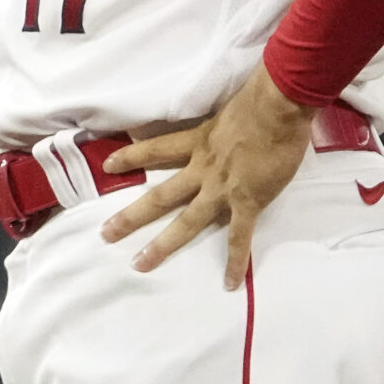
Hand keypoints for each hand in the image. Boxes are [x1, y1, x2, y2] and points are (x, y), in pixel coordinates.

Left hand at [100, 65, 315, 288]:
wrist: (278, 108)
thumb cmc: (259, 101)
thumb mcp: (228, 111)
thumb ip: (221, 124)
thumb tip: (228, 124)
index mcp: (197, 142)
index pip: (155, 149)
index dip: (131, 157)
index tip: (108, 165)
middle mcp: (202, 169)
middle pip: (159, 196)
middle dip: (131, 216)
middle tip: (105, 234)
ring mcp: (221, 188)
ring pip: (186, 221)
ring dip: (162, 245)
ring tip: (140, 264)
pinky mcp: (247, 202)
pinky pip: (239, 237)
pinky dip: (236, 261)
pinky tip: (230, 283)